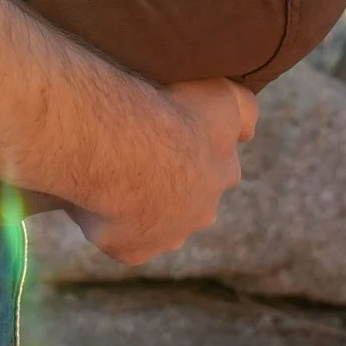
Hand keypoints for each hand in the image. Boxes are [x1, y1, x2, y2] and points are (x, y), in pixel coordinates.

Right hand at [70, 77, 252, 267]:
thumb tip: (249, 133)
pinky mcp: (134, 251)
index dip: (196, 154)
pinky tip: (96, 201)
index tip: (171, 137)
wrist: (123, 146)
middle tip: (139, 159)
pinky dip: (109, 226)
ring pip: (157, 227)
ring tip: (112, 180)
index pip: (219, 169)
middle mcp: (201, 211)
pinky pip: (121, 241)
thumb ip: (245, 110)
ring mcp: (167, 235)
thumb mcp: (224, 95)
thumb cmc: (170, 112)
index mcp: (222, 173)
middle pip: (191, 204)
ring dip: (142, 210)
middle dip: (172, 189)